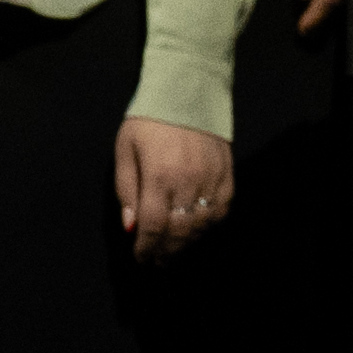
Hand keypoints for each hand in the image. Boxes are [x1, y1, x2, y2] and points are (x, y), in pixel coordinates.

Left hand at [115, 113, 236, 258]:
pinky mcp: (227, 174)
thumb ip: (127, 190)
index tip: (141, 259)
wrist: (187, 88)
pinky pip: (222, 210)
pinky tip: (199, 231)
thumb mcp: (125, 150)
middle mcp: (187, 182)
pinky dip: (210, 226)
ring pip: (202, 226)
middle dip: (166, 253)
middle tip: (158, 263)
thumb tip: (131, 227)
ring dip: (188, 245)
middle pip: (178, 233)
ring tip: (175, 252)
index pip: (152, 227)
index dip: (146, 249)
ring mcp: (211, 179)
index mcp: (158, 177)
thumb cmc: (149, 119)